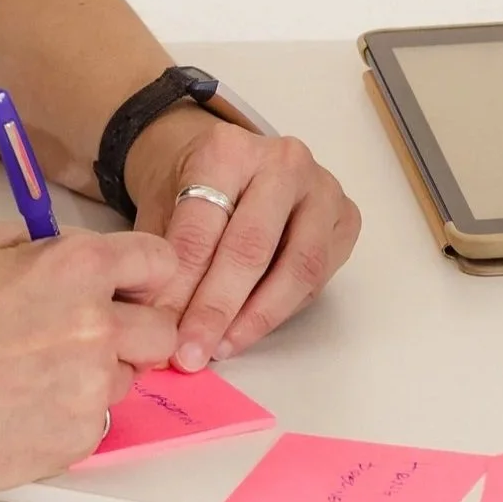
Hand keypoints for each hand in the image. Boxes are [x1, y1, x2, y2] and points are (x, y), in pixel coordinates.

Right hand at [0, 223, 179, 491]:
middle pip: (162, 330)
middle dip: (133, 332)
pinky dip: (73, 414)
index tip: (137, 290)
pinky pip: (102, 419)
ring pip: (129, 377)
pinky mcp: (81, 433)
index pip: (162, 263)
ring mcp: (91, 384)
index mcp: (76, 269)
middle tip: (87, 338)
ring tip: (36, 373)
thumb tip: (90, 246)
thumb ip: (51, 242)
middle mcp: (95, 324)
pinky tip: (28, 404)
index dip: (148, 278)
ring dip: (97, 376)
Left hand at [126, 108, 360, 370]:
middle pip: (251, 248)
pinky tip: (250, 328)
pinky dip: (283, 310)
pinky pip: (319, 277)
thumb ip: (163, 257)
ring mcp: (324, 189)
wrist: (231, 164)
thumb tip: (156, 319)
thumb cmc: (193, 189)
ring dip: (257, 317)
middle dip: (218, 308)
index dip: (179, 286)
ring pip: (298, 267)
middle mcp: (284, 162)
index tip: (159, 329)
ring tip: (223, 347)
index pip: (202, 228)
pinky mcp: (346, 218)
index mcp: (228, 150)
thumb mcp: (161, 209)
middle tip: (192, 351)